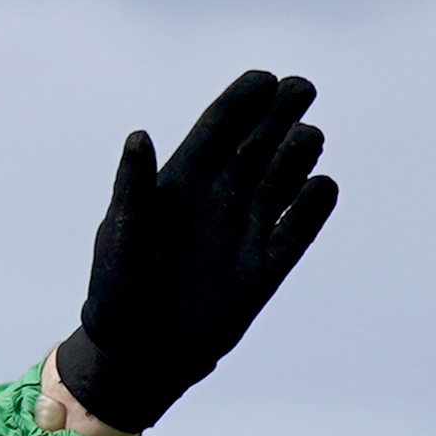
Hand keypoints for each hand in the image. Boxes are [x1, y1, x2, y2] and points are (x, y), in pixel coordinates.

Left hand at [54, 69, 339, 431]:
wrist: (139, 355)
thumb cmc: (116, 293)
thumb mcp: (119, 238)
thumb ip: (132, 188)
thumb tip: (138, 135)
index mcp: (182, 181)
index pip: (219, 126)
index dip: (242, 100)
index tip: (265, 79)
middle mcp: (220, 196)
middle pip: (260, 139)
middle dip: (282, 110)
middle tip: (301, 89)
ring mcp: (247, 228)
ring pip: (286, 174)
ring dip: (299, 151)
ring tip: (305, 140)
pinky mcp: (268, 266)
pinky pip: (300, 227)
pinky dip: (313, 205)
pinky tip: (318, 188)